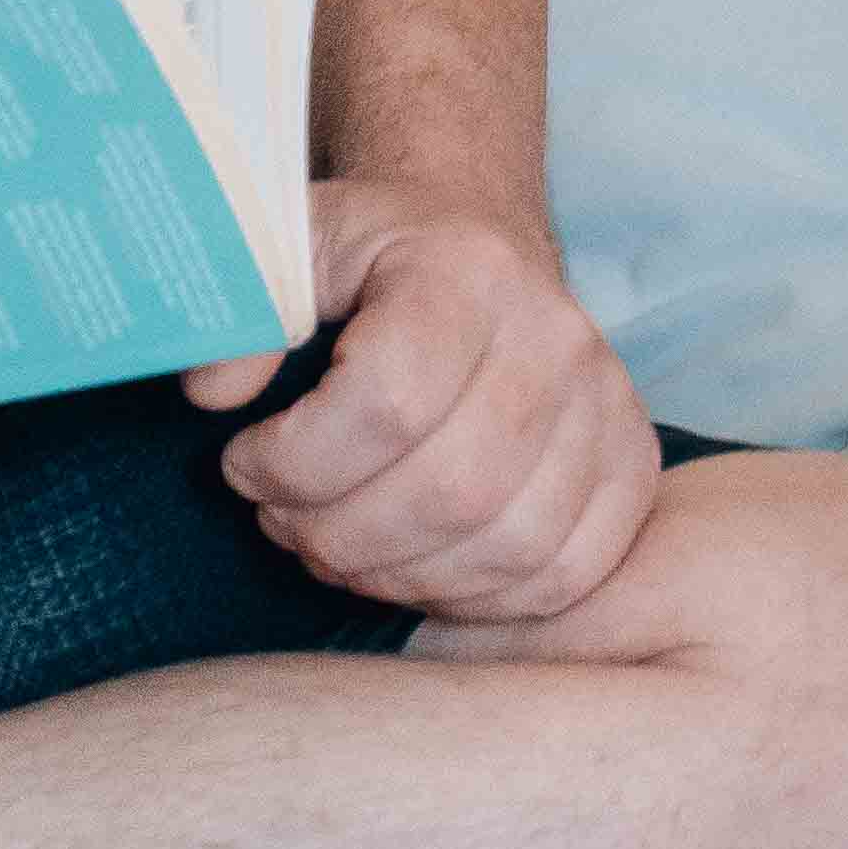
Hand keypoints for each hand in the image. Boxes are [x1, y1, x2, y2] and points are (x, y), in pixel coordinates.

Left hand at [187, 187, 662, 623]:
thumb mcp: (290, 250)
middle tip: (282, 521)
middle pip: (451, 489)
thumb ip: (241, 310)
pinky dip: (476, 599)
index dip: (296, 461)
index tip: (243, 461)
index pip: (388, 399)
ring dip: (398, 576)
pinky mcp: (632, 462)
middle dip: (338, 534)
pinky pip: (565, 573)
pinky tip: (411, 569)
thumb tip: (215, 393)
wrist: (478, 249)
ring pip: (508, 545)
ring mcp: (606, 401)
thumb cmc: (373, 263)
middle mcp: (556, 332)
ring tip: (337, 547)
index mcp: (466, 267)